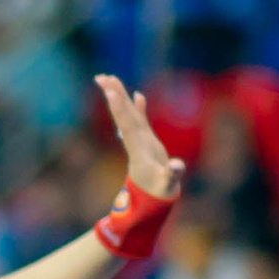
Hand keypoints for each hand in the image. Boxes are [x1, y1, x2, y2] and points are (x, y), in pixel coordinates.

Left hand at [96, 75, 185, 200]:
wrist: (151, 201)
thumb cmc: (160, 193)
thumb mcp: (167, 184)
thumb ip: (172, 175)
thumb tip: (177, 167)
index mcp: (139, 149)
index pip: (128, 125)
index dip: (120, 109)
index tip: (109, 92)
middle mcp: (136, 141)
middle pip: (123, 115)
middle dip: (114, 96)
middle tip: (102, 77)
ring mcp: (140, 141)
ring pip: (128, 114)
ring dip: (120, 97)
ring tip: (110, 79)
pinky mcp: (146, 142)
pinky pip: (140, 120)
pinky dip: (138, 108)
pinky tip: (136, 94)